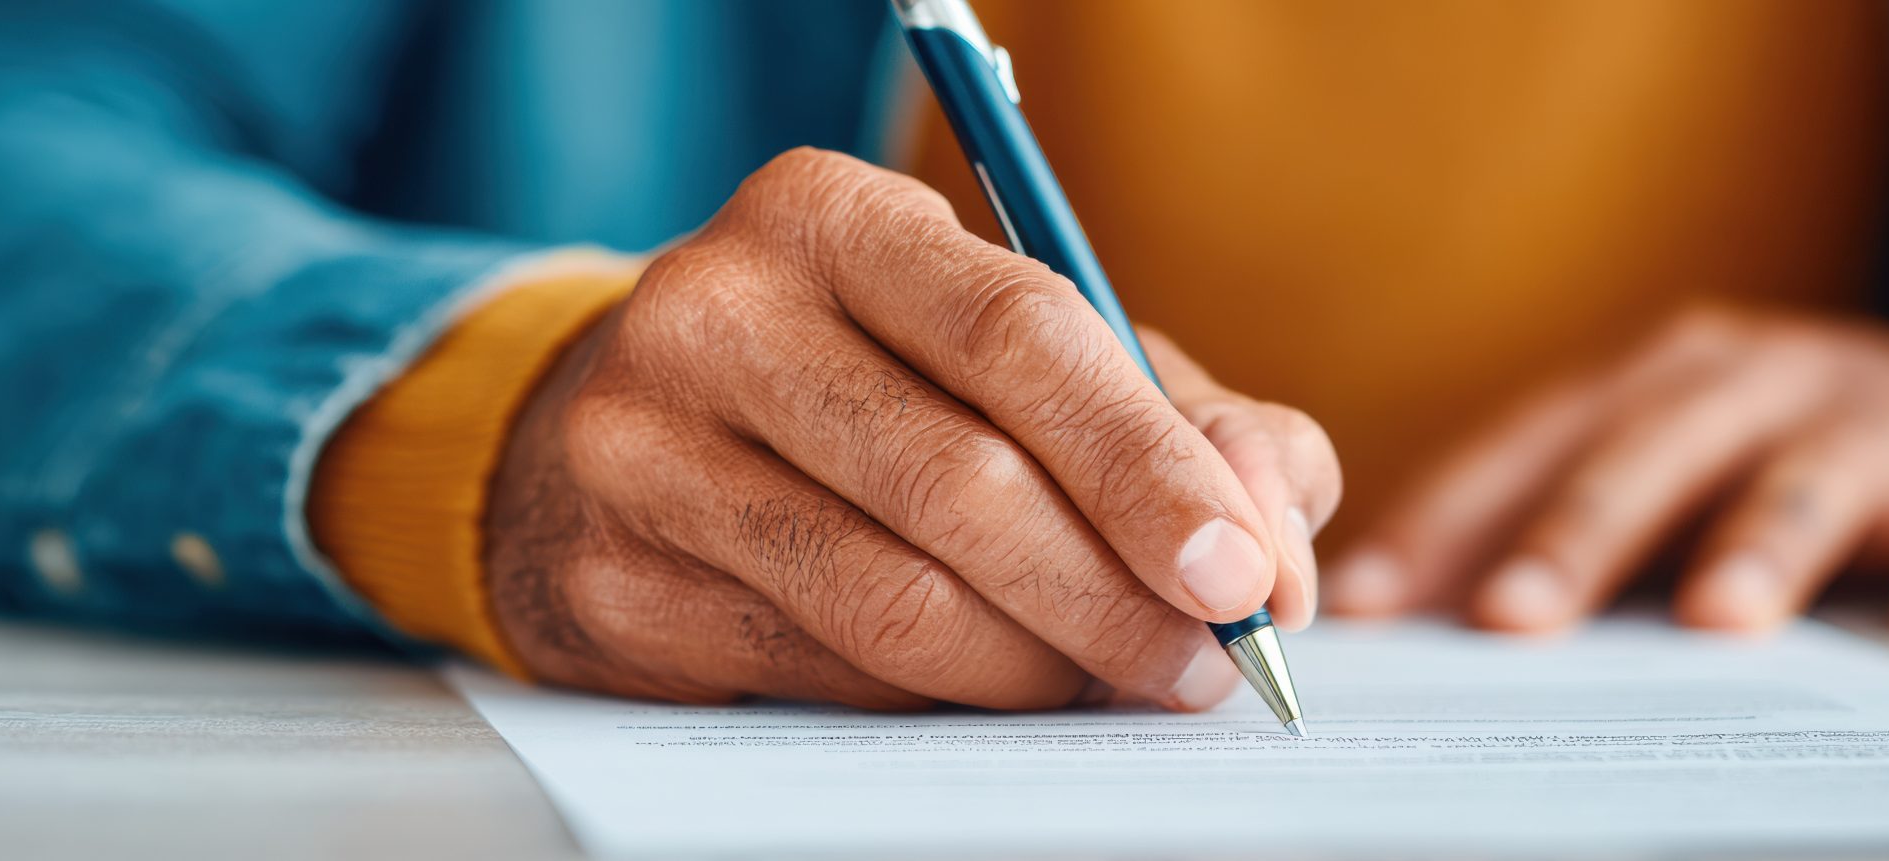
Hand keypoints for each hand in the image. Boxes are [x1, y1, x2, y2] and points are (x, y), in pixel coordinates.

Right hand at [484, 149, 1340, 709]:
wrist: (617, 441)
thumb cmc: (862, 384)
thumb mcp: (1006, 349)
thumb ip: (1171, 411)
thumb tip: (1272, 523)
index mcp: (829, 215)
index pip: (1016, 332)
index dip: (1147, 463)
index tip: (1243, 571)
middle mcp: (717, 313)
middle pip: (959, 481)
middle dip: (1114, 594)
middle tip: (1202, 663)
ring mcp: (646, 452)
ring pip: (896, 601)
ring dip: (1039, 666)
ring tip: (1109, 677)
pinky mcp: (620, 584)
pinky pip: (829, 673)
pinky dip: (941, 699)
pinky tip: (991, 682)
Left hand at [1330, 306, 1888, 637]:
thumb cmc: (1774, 464)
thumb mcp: (1666, 471)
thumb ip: (1548, 527)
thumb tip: (1399, 623)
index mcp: (1651, 380)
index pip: (1525, 448)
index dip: (1442, 523)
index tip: (1367, 604)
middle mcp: (1754, 381)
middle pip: (1649, 454)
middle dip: (1574, 536)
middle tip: (1509, 618)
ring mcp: (1879, 421)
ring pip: (1807, 479)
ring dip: (1760, 545)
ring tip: (1717, 621)